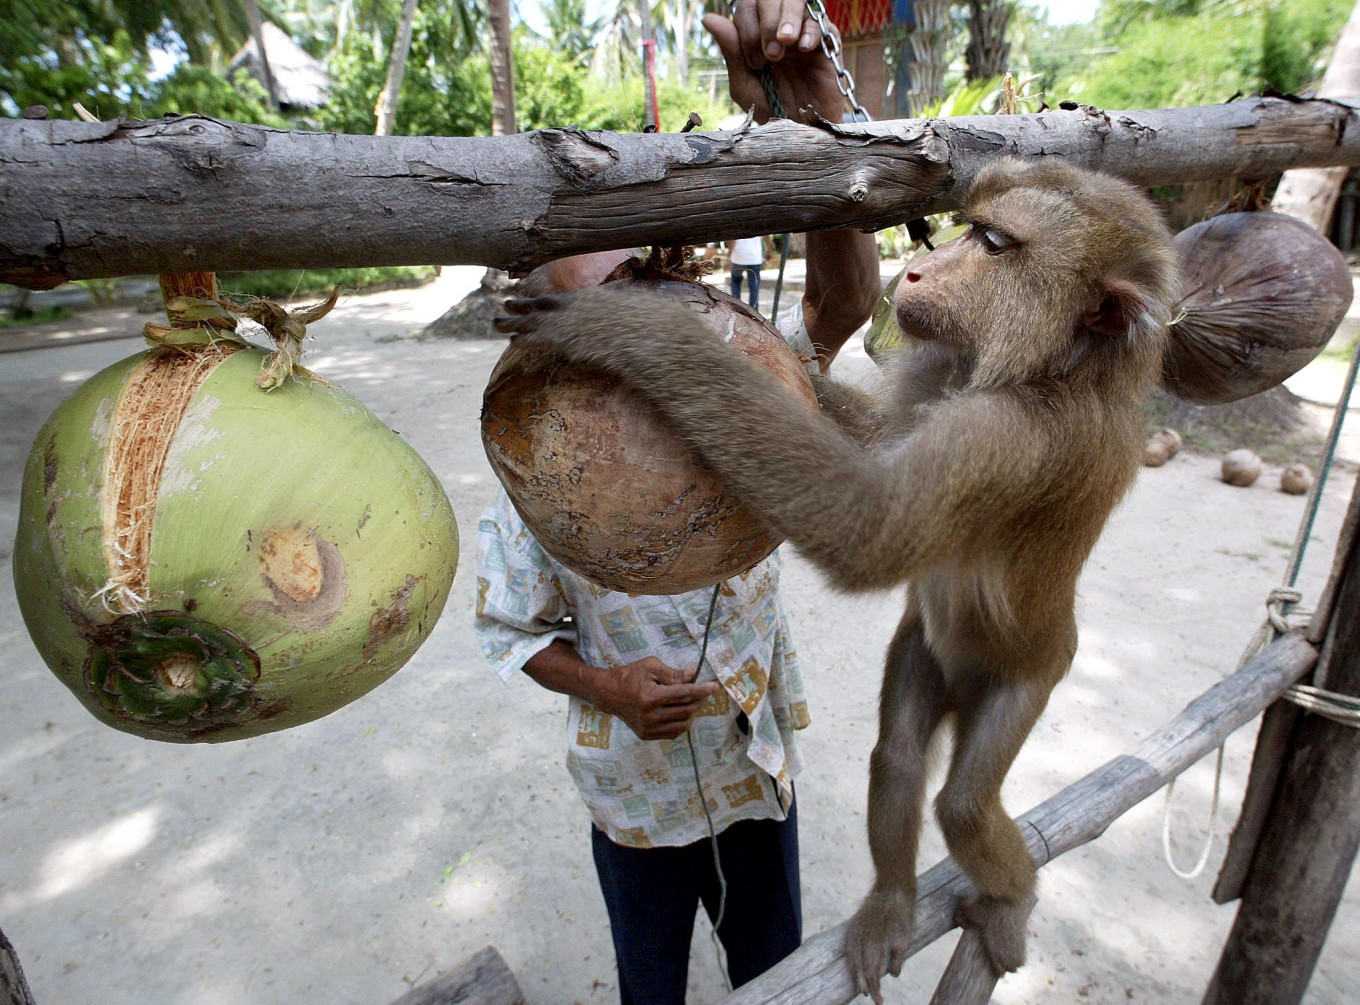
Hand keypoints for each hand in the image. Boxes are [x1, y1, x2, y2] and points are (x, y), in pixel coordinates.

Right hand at [592, 656, 718, 739]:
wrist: (608, 693)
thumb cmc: (629, 676)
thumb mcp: (650, 666)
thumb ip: (673, 673)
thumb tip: (693, 675)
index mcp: (650, 697)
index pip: (683, 694)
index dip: (701, 690)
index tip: (714, 686)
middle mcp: (650, 716)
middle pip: (686, 710)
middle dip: (699, 700)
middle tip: (704, 691)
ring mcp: (648, 728)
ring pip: (682, 725)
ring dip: (693, 713)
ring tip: (694, 701)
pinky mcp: (646, 735)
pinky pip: (673, 733)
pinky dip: (682, 723)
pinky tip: (682, 711)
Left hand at [703, 0, 844, 124]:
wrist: (799, 132)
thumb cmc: (770, 109)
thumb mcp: (744, 83)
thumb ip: (731, 50)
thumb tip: (709, 18)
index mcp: (756, 34)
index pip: (748, 6)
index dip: (748, 27)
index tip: (755, 63)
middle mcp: (778, 29)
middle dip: (767, 22)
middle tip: (772, 55)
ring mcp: (802, 34)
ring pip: (796, 1)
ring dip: (787, 19)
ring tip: (786, 44)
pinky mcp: (826, 44)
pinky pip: (821, 22)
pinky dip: (811, 30)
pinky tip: (803, 48)